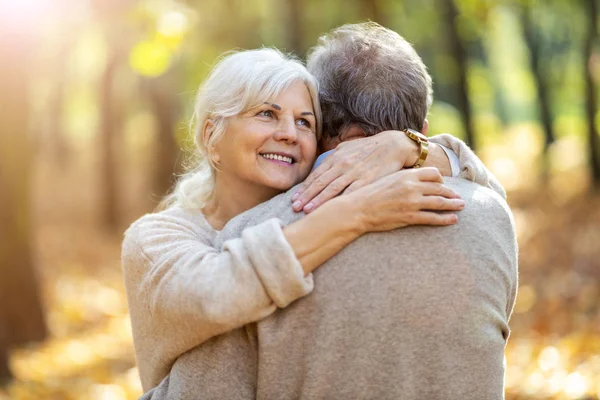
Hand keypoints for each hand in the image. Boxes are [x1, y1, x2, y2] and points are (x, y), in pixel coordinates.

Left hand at [292, 131, 418, 212]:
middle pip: (320, 183)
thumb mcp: (348, 147)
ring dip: (318, 200)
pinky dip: (340, 202)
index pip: (316, 175)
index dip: (304, 187)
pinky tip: (332, 210)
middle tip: (294, 207)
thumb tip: (321, 166)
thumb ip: (334, 157)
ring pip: (332, 189)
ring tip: (306, 210)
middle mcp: (343, 164)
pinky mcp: (367, 180)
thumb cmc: (370, 147)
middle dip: (305, 196)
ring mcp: (355, 172)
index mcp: (336, 157)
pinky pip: (351, 193)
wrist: (394, 145)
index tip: (294, 198)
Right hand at [348, 167, 463, 232]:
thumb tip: (410, 179)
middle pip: (439, 188)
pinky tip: (453, 220)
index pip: (433, 174)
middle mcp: (412, 187)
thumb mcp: (386, 178)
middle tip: (459, 198)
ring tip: (461, 206)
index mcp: (406, 175)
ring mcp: (411, 202)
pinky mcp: (409, 217)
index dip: (441, 180)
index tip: (443, 186)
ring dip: (453, 205)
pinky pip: (432, 218)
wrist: (358, 209)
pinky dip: (445, 219)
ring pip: (439, 202)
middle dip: (451, 193)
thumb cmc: (368, 194)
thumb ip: (401, 178)